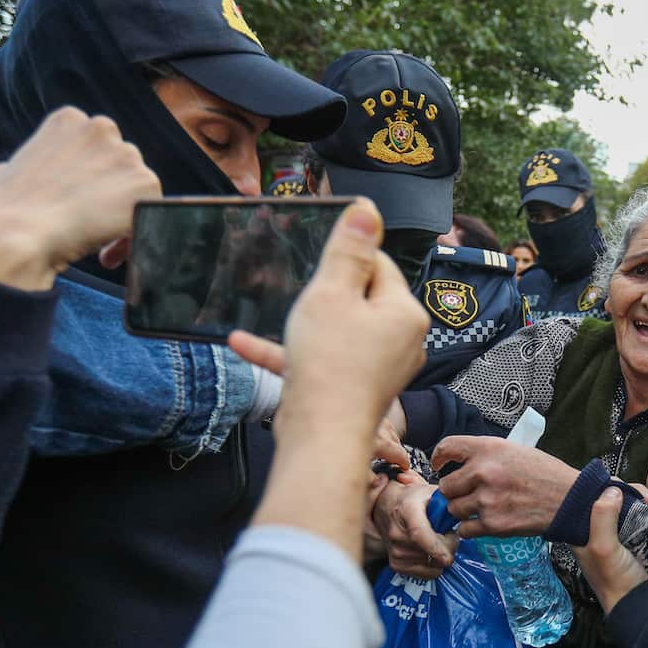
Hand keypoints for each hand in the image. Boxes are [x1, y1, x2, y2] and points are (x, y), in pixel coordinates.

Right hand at [0, 106, 161, 290]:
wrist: (18, 230)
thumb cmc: (5, 208)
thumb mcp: (9, 171)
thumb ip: (29, 166)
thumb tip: (12, 172)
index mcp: (69, 119)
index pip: (95, 148)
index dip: (88, 181)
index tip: (73, 205)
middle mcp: (102, 128)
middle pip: (121, 166)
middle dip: (109, 196)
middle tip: (89, 226)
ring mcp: (127, 154)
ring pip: (137, 190)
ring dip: (121, 215)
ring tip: (96, 241)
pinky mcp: (146, 184)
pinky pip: (151, 214)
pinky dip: (133, 237)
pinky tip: (108, 254)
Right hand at [239, 200, 430, 560]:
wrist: (320, 438)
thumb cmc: (329, 364)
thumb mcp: (331, 293)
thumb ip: (348, 250)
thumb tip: (368, 209)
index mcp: (403, 311)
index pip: (378, 264)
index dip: (343, 260)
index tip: (315, 265)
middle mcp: (401, 339)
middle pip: (358, 297)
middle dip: (321, 292)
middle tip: (292, 290)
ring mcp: (380, 367)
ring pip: (337, 330)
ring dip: (299, 324)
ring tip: (267, 314)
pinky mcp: (355, 389)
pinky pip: (323, 360)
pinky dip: (291, 352)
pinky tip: (243, 344)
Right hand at [372, 478, 456, 578]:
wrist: (385, 507)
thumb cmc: (412, 500)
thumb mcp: (430, 492)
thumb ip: (448, 503)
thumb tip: (463, 515)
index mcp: (408, 510)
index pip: (418, 533)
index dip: (435, 547)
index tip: (447, 557)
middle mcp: (397, 532)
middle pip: (430, 553)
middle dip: (449, 546)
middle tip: (448, 534)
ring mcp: (396, 551)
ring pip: (433, 565)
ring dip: (441, 556)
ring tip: (436, 541)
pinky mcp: (396, 565)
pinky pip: (427, 574)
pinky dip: (434, 566)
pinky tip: (429, 552)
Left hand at [431, 436, 579, 538]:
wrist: (568, 499)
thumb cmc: (545, 473)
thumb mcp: (514, 450)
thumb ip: (486, 455)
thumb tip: (461, 464)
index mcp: (489, 448)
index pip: (447, 447)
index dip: (438, 457)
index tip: (438, 464)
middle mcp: (484, 472)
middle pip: (446, 485)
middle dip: (454, 491)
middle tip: (465, 494)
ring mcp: (486, 499)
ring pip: (453, 509)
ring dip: (462, 511)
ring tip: (478, 508)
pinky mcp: (493, 524)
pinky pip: (465, 529)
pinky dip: (470, 528)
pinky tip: (482, 523)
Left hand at [572, 488, 647, 614]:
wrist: (641, 605)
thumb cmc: (616, 579)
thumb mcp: (603, 547)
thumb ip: (602, 517)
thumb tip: (612, 489)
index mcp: (579, 531)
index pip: (589, 497)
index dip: (606, 487)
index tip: (625, 487)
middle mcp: (596, 530)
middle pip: (611, 498)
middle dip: (631, 493)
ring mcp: (616, 534)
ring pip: (628, 505)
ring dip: (644, 500)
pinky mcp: (634, 539)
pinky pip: (640, 515)